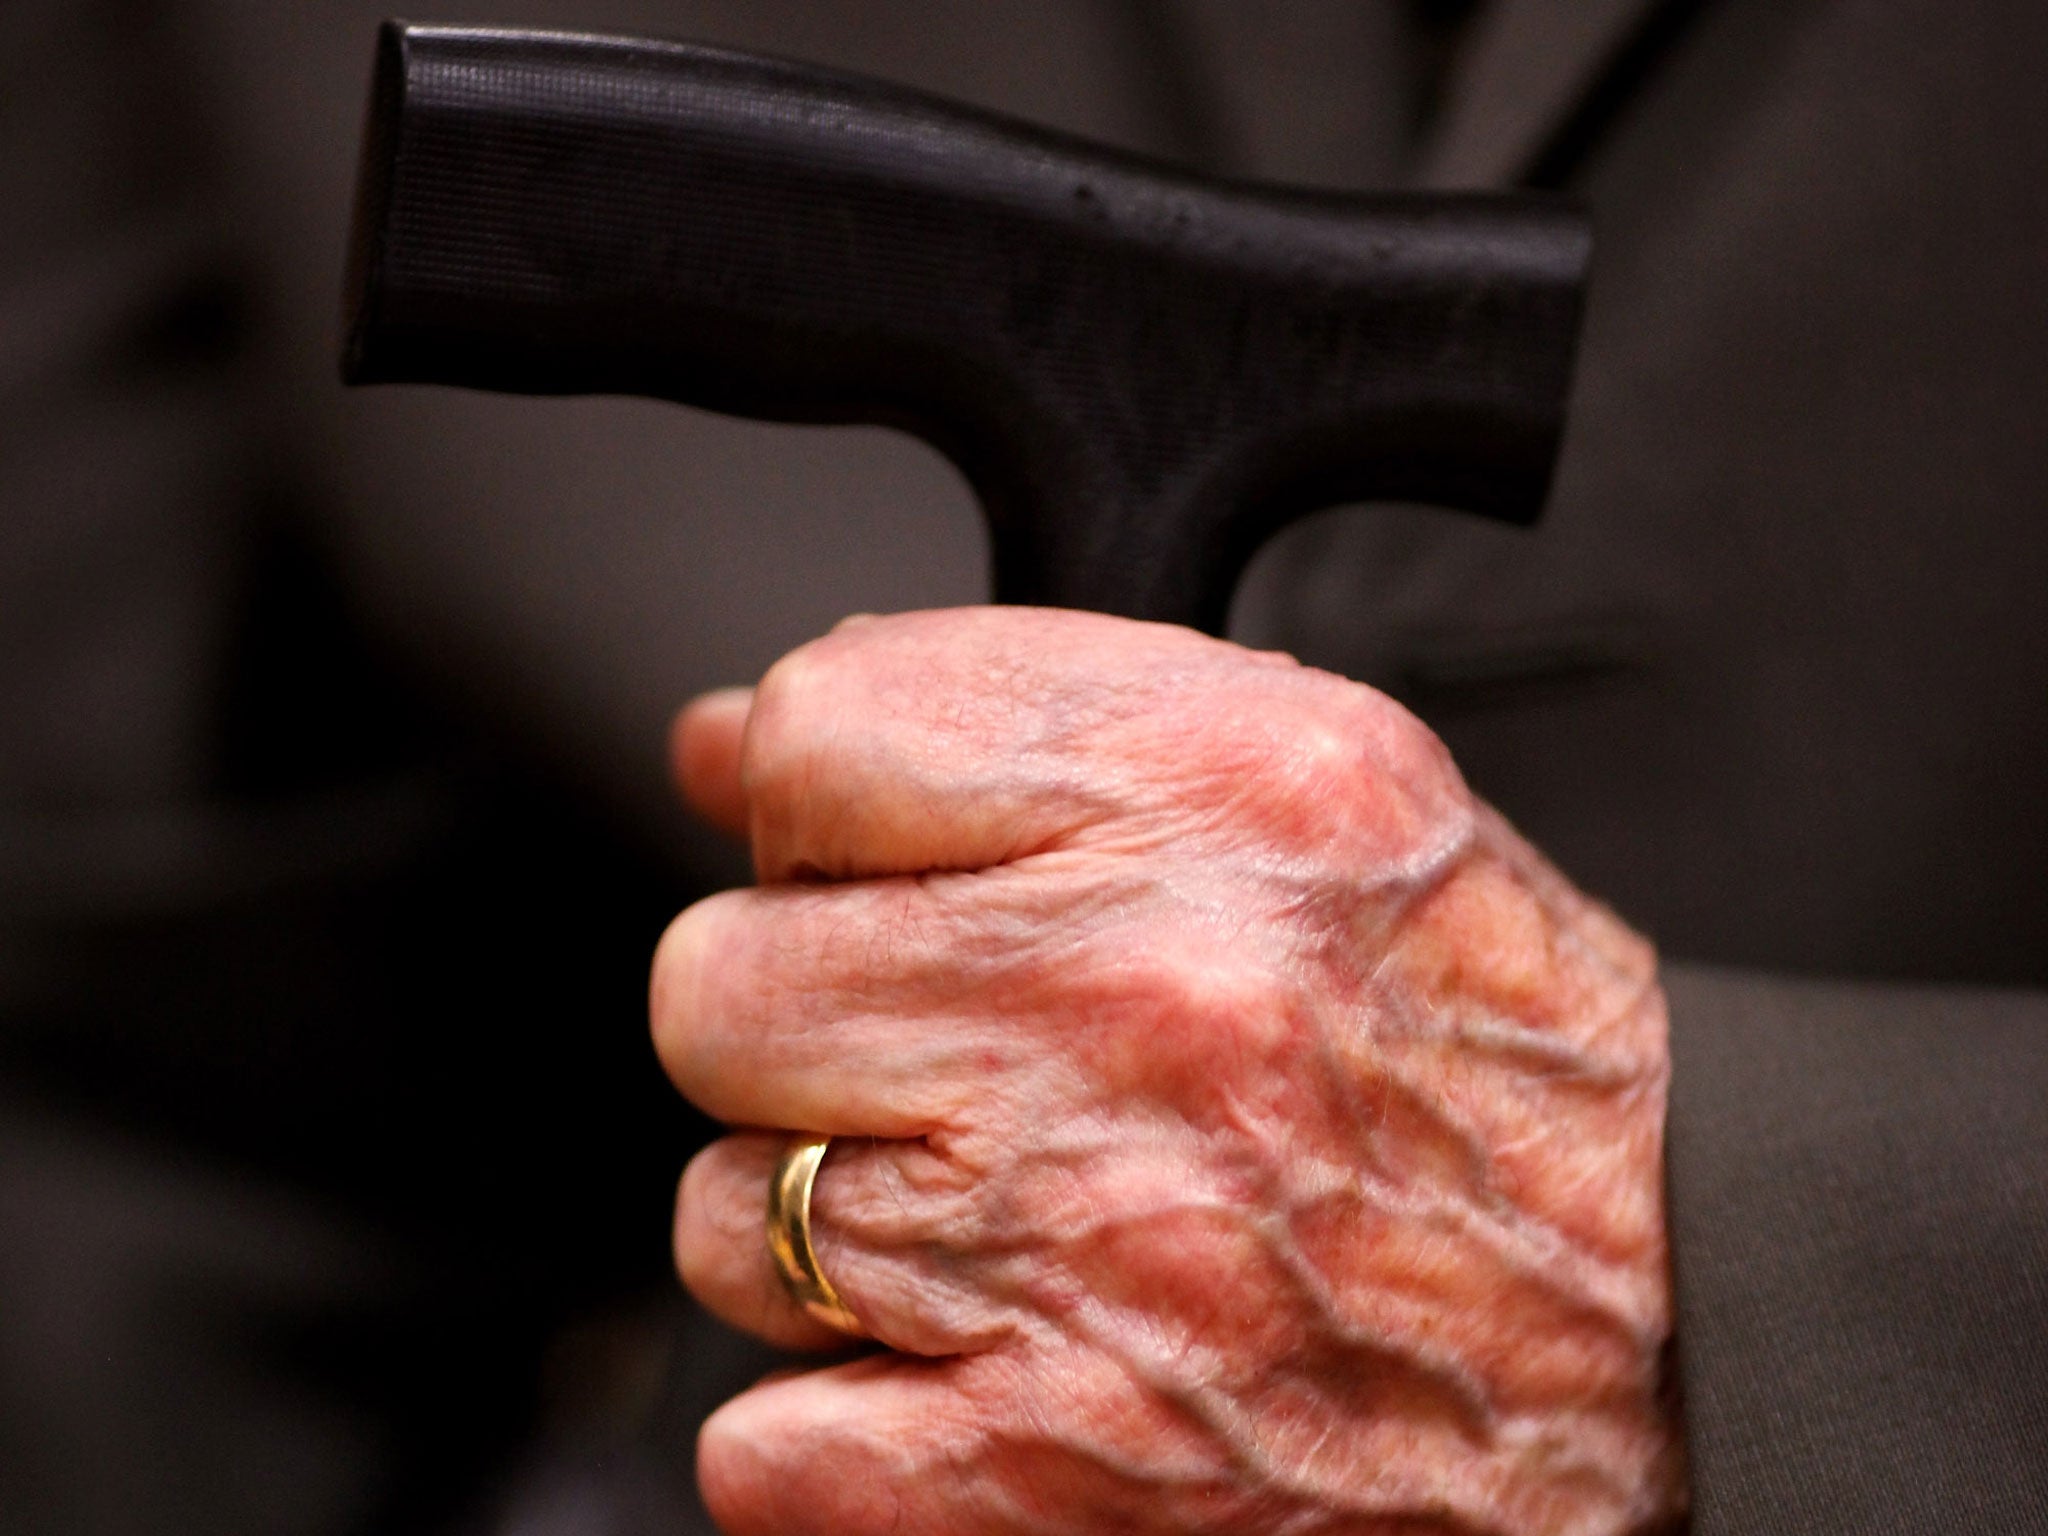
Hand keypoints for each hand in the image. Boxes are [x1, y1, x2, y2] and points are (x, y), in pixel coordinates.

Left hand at [651, 609, 1681, 1535]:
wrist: (1665, 1305)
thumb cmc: (1465, 1035)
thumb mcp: (1288, 781)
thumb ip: (995, 718)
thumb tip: (714, 743)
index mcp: (1205, 799)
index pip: (810, 740)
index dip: (823, 817)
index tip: (895, 874)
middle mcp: (1134, 1004)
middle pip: (718, 986)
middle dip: (807, 1024)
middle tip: (952, 1056)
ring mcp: (1077, 1247)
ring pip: (724, 1217)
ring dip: (830, 1225)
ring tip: (1004, 1211)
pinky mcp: (1051, 1466)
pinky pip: (764, 1445)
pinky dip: (841, 1417)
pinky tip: (983, 1355)